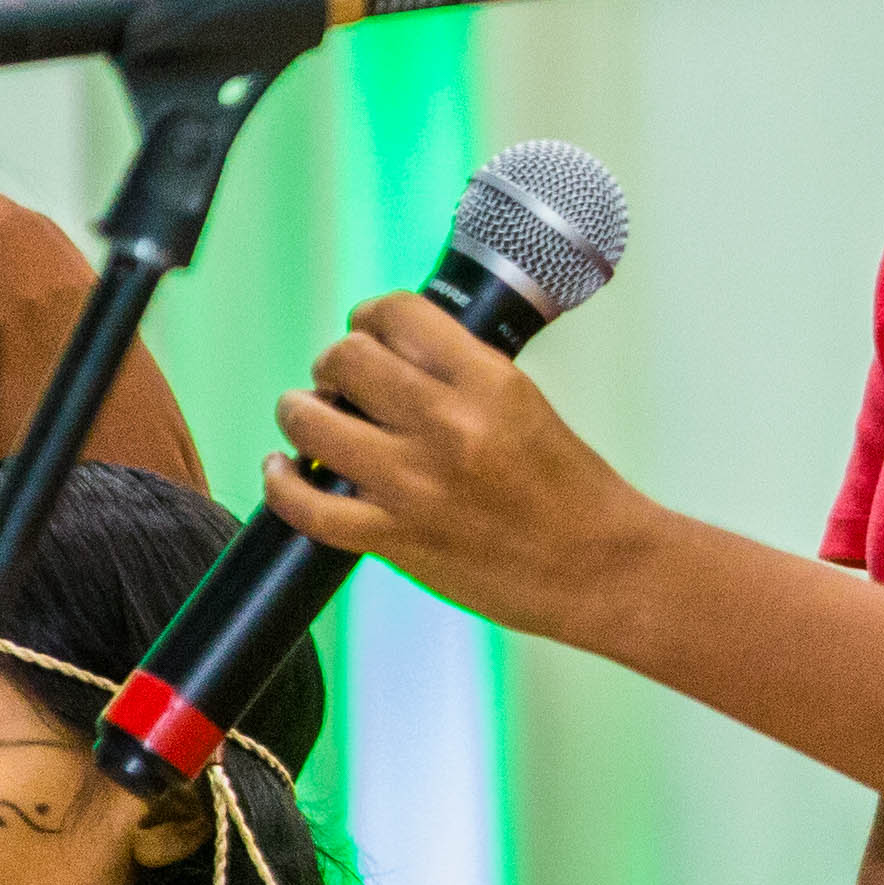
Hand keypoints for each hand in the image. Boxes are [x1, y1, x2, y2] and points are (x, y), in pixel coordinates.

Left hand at [262, 291, 657, 649]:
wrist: (602, 570)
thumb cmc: (574, 494)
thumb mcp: (526, 406)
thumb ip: (464, 378)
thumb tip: (397, 358)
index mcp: (489, 382)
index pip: (398, 314)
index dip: (370, 315)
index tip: (367, 328)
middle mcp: (447, 426)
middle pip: (346, 359)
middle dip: (332, 362)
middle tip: (339, 378)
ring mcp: (416, 485)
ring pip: (311, 422)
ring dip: (298, 411)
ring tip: (306, 414)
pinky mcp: (397, 539)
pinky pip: (308, 507)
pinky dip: (281, 483)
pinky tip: (282, 469)